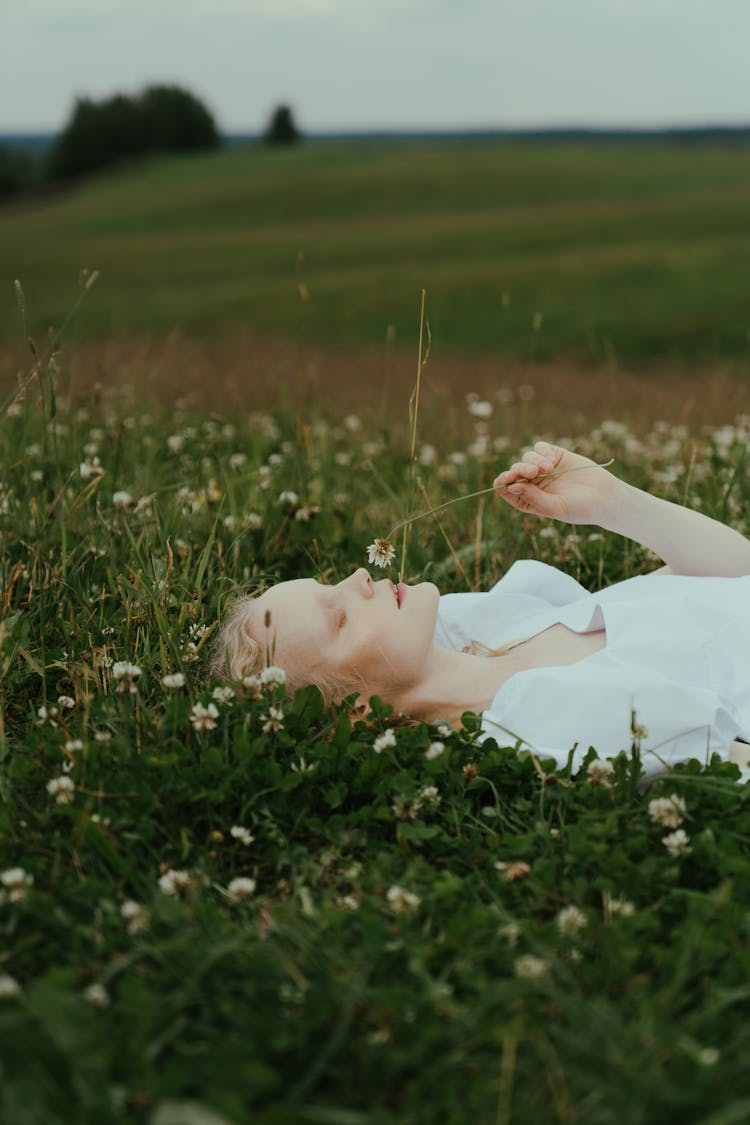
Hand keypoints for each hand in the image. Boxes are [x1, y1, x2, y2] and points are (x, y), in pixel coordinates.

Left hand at [493, 441, 617, 525]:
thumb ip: (533, 498)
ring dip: (533, 461)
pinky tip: (552, 461)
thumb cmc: (580, 509)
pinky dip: (543, 451)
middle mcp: (533, 483)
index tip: (507, 478)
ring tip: (549, 469)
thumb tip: (512, 486)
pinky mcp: (556, 455)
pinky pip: (540, 447)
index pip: (506, 489)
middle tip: (532, 472)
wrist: (606, 497)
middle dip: (519, 469)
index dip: (503, 481)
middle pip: (514, 471)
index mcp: (527, 500)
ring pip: (526, 457)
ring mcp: (543, 468)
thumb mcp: (555, 508)